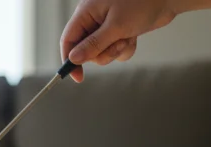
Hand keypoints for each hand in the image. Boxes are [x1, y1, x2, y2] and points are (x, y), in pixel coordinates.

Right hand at [60, 0, 175, 81]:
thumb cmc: (142, 3)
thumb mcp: (116, 26)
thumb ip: (93, 44)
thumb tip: (74, 58)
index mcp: (86, 12)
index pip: (68, 39)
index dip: (69, 59)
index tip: (77, 76)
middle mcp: (94, 19)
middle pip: (85, 50)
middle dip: (102, 53)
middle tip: (117, 45)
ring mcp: (107, 26)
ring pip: (101, 53)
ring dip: (115, 51)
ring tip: (128, 37)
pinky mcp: (119, 32)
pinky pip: (115, 50)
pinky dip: (124, 48)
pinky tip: (133, 37)